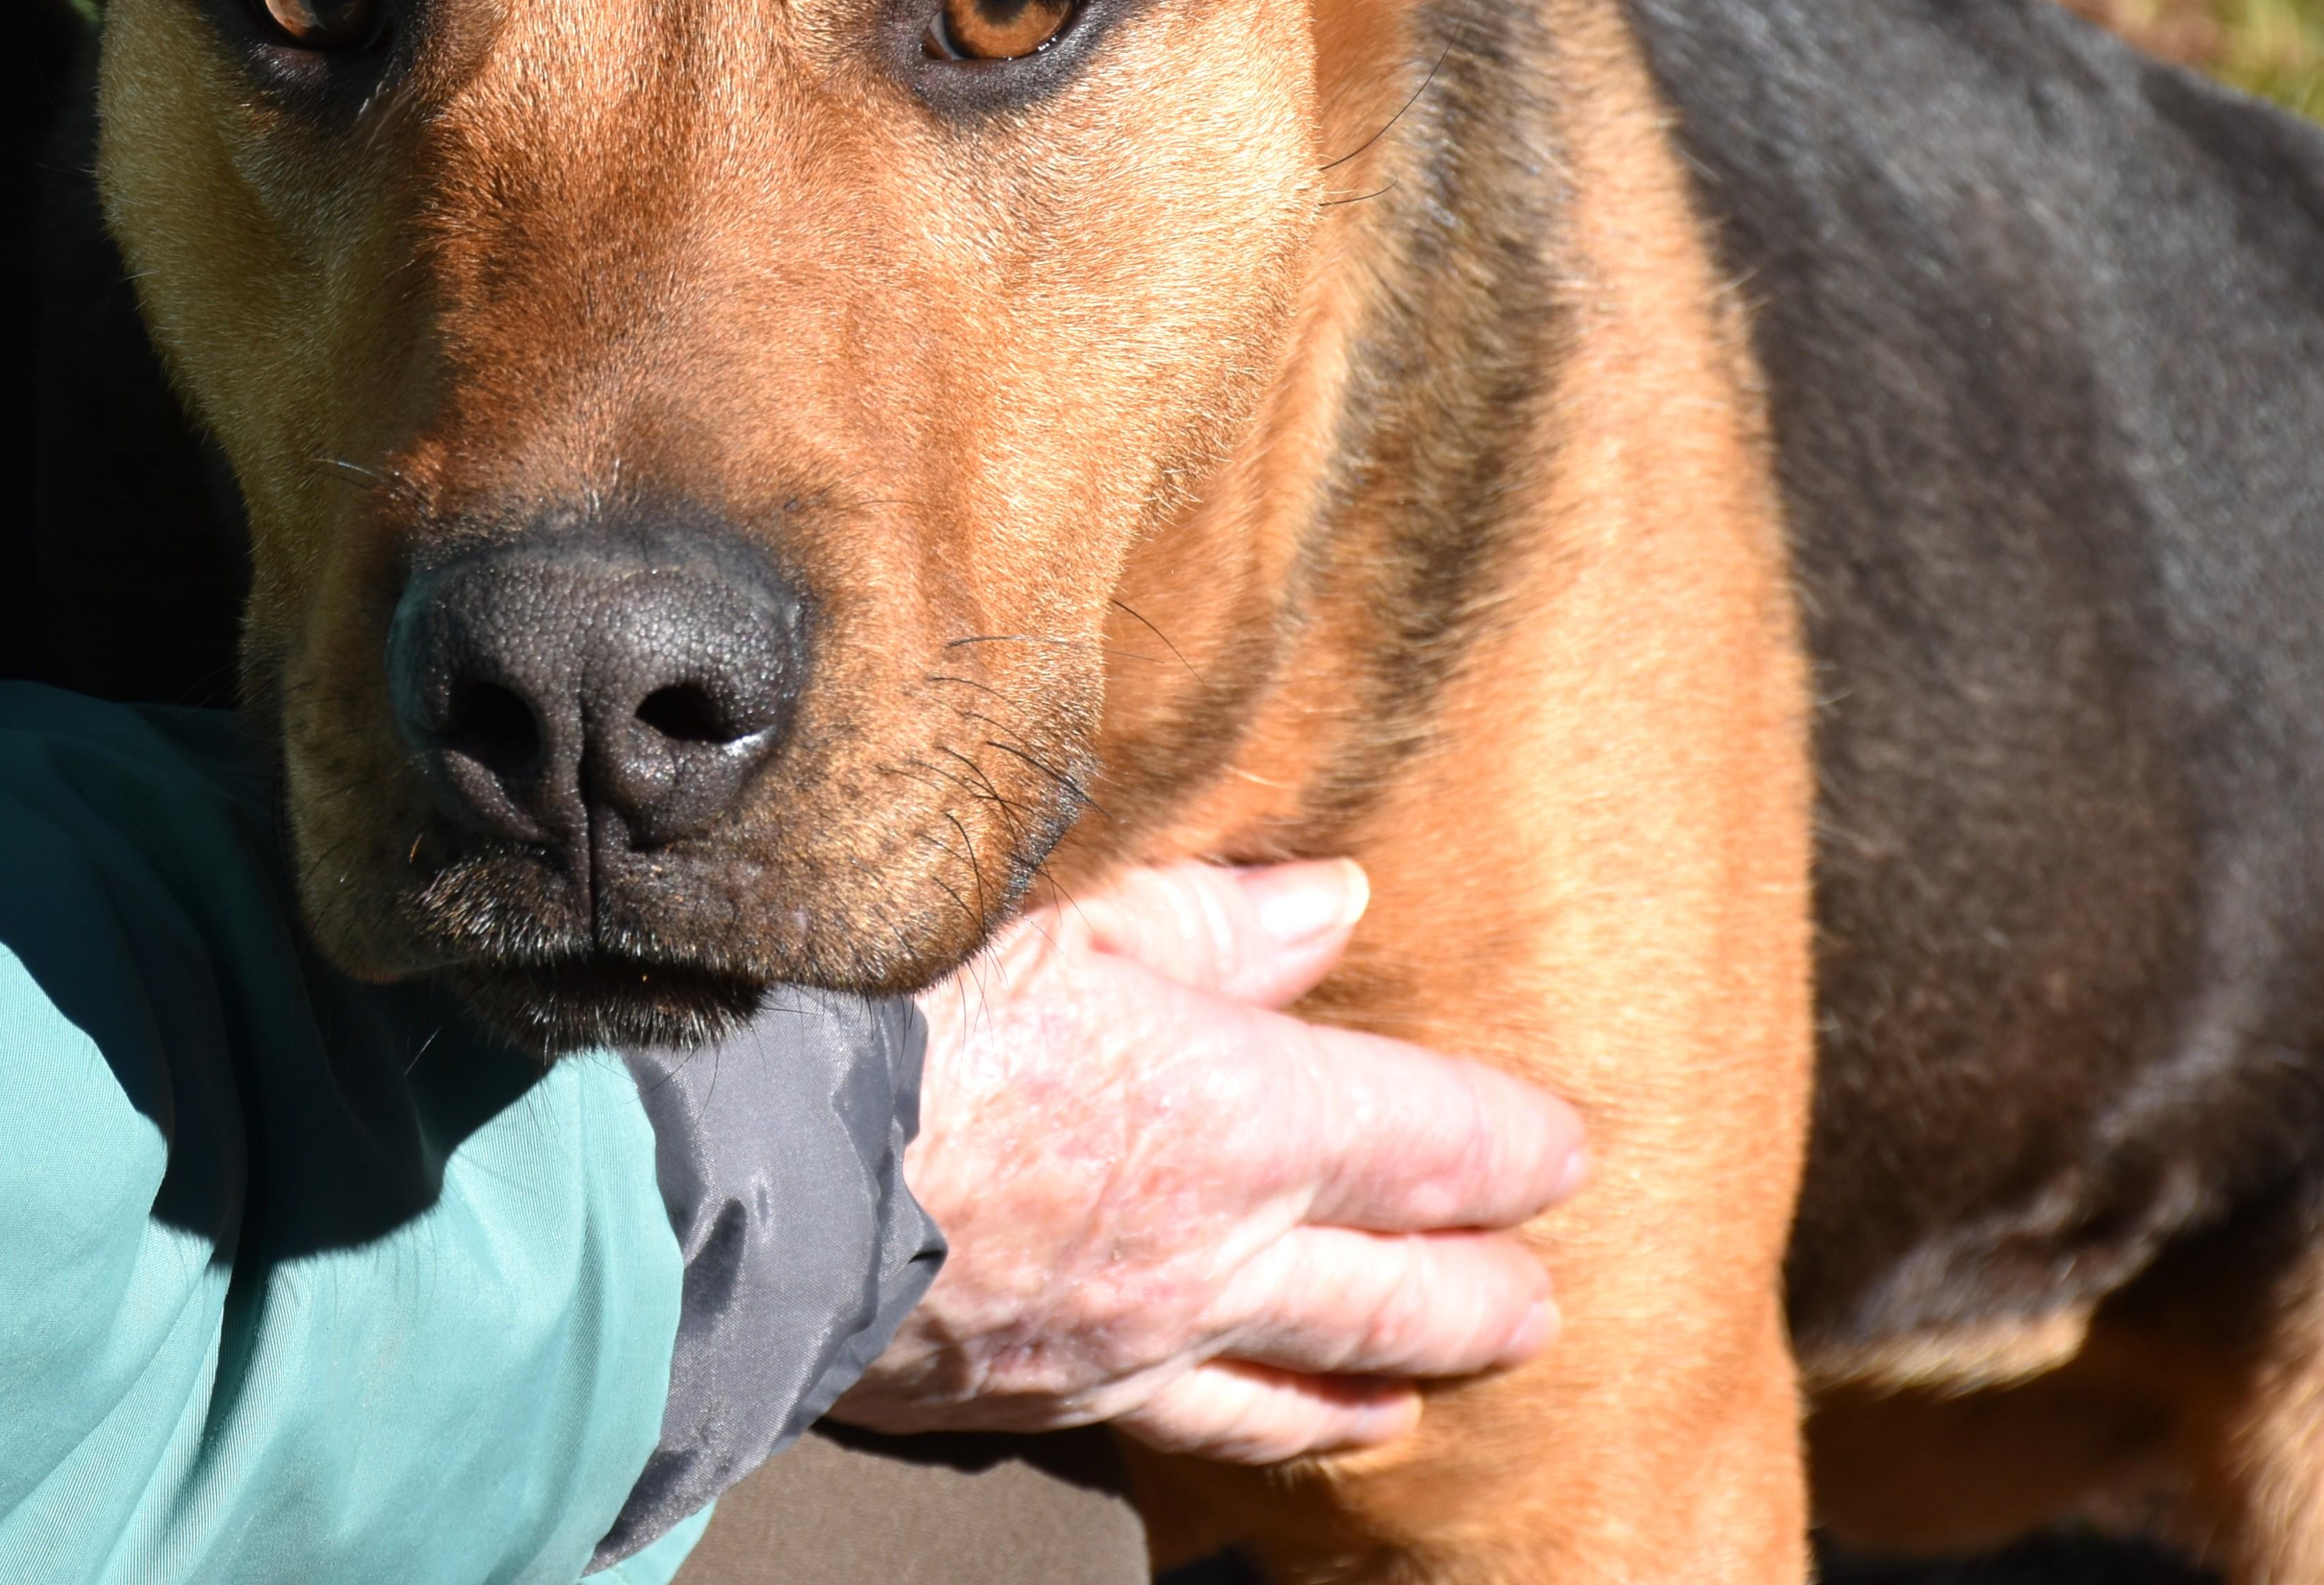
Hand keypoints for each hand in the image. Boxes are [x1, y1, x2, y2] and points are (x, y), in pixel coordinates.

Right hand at [830, 860, 1586, 1466]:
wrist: (763, 1176)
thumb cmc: (920, 1021)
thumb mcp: (1077, 923)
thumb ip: (1217, 921)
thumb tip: (1337, 903)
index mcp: (1242, 1115)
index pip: (1429, 1141)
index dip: (1512, 1147)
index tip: (1568, 1149)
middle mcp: (1222, 1250)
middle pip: (1400, 1287)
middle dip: (1485, 1290)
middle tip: (1544, 1296)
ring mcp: (1147, 1341)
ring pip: (1316, 1378)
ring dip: (1399, 1375)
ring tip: (1446, 1378)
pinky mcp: (1064, 1394)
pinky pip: (1206, 1425)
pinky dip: (1278, 1429)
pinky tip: (1298, 1429)